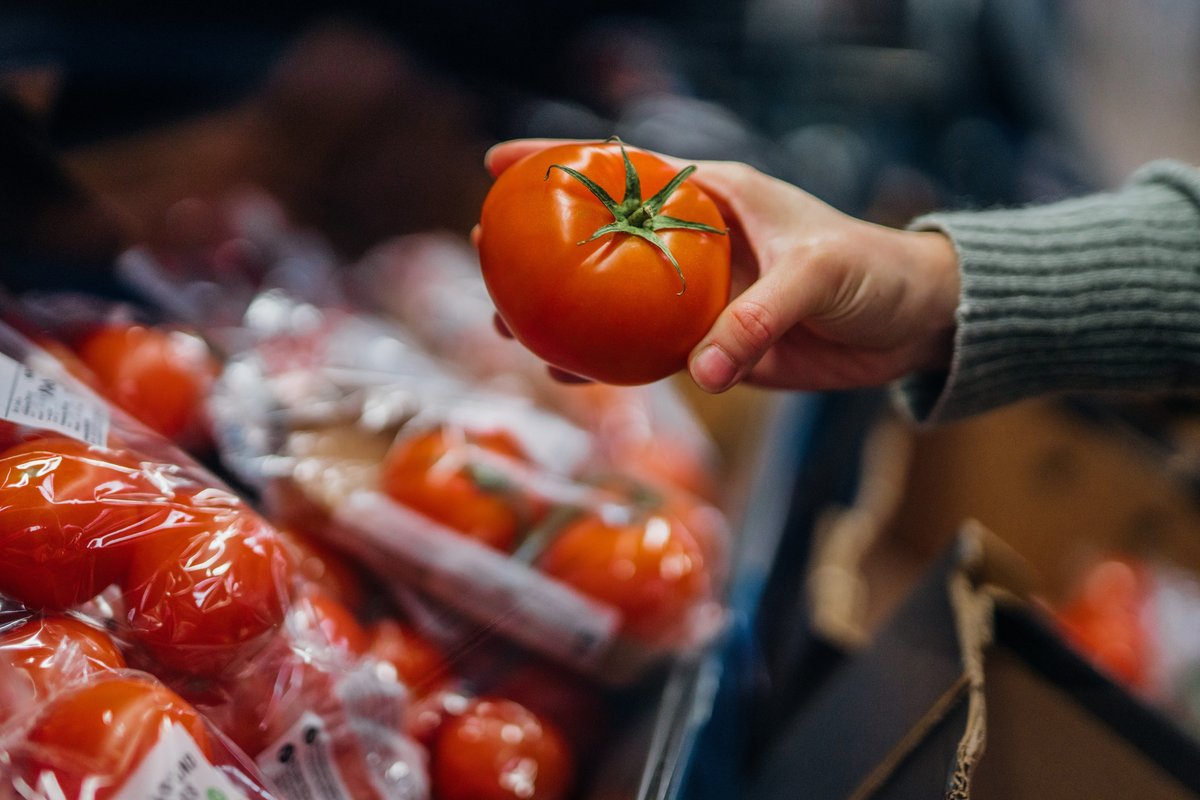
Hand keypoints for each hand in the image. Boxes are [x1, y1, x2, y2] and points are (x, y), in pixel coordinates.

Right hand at [480, 139, 959, 392]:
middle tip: (489, 257)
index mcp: (716, 198)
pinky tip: (571, 372)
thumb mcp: (817, 275)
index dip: (559, 162)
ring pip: (616, 304)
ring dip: (567, 315)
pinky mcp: (717, 344)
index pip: (626, 169)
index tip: (499, 164)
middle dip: (544, 248)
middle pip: (603, 241)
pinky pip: (651, 354)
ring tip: (512, 326)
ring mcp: (702, 297)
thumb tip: (704, 373)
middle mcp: (698, 244)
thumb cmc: (871, 271)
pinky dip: (611, 364)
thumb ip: (759, 318)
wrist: (913, 323)